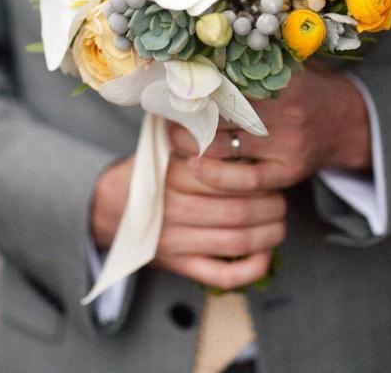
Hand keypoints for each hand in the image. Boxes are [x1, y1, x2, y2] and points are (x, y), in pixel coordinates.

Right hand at [90, 154, 285, 289]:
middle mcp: (175, 210)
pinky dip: (250, 269)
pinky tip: (265, 253)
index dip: (255, 177)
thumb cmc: (148, 172)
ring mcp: (178, 242)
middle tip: (281, 198)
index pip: (225, 178)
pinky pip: (222, 276)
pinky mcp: (181, 266)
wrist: (109, 210)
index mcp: (172, 176)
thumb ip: (193, 136)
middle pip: (237, 211)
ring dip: (268, 234)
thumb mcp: (163, 146)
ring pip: (236, 242)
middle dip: (269, 206)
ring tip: (279, 221)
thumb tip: (232, 113)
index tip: (268, 171)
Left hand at [169, 63, 371, 193]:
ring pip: (225, 146)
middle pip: (221, 113)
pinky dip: (215, 175)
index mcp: (282, 77)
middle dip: (188, 114)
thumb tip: (201, 45)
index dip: (197, 81)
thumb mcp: (288, 63)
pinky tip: (194, 166)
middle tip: (166, 111)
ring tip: (175, 136)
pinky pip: (244, 179)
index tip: (173, 79)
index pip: (229, 78)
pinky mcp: (288, 171)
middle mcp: (286, 110)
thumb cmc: (305, 87)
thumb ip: (254, 56)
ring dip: (193, 143)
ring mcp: (287, 144)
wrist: (347, 122)